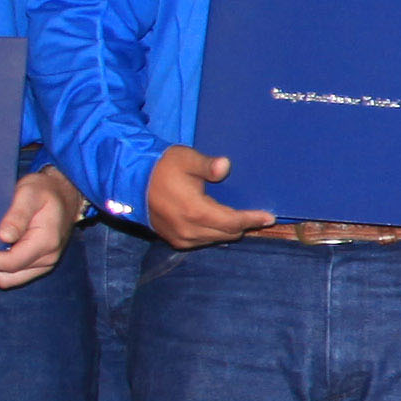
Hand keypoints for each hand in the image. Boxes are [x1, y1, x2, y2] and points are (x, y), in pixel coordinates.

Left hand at [0, 167, 81, 287]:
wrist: (66, 194)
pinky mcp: (42, 264)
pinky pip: (17, 275)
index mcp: (46, 242)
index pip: (11, 262)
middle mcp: (48, 258)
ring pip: (12, 280)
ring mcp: (46, 263)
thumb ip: (17, 215)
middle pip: (10, 277)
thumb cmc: (44, 190)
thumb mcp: (29, 194)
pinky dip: (0, 269)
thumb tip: (4, 237)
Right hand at [147, 146, 276, 249]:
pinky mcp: (174, 240)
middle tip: (257, 216)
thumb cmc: (161, 167)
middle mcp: (189, 230)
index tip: (269, 217)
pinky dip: (214, 234)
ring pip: (216, 239)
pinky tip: (218, 223)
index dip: (252, 219)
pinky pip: (202, 242)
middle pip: (228, 233)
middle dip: (243, 224)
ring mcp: (181, 238)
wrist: (131, 181)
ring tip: (239, 219)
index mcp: (196, 212)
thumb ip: (207, 165)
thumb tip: (226, 166)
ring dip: (229, 230)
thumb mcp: (185, 159)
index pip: (233, 222)